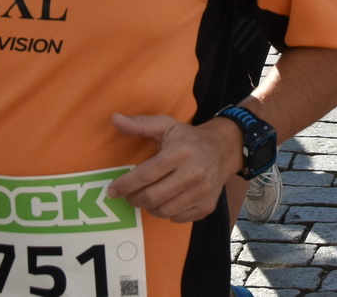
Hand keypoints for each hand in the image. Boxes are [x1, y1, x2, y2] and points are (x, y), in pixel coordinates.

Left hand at [107, 114, 238, 222]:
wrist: (224, 149)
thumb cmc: (189, 138)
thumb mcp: (166, 126)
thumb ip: (139, 124)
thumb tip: (115, 119)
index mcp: (179, 153)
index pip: (145, 175)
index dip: (125, 185)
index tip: (112, 191)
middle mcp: (193, 174)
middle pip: (152, 197)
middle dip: (134, 199)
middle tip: (129, 195)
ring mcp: (202, 192)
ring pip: (163, 211)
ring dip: (150, 206)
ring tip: (149, 196)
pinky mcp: (207, 206)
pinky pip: (177, 218)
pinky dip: (168, 212)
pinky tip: (168, 199)